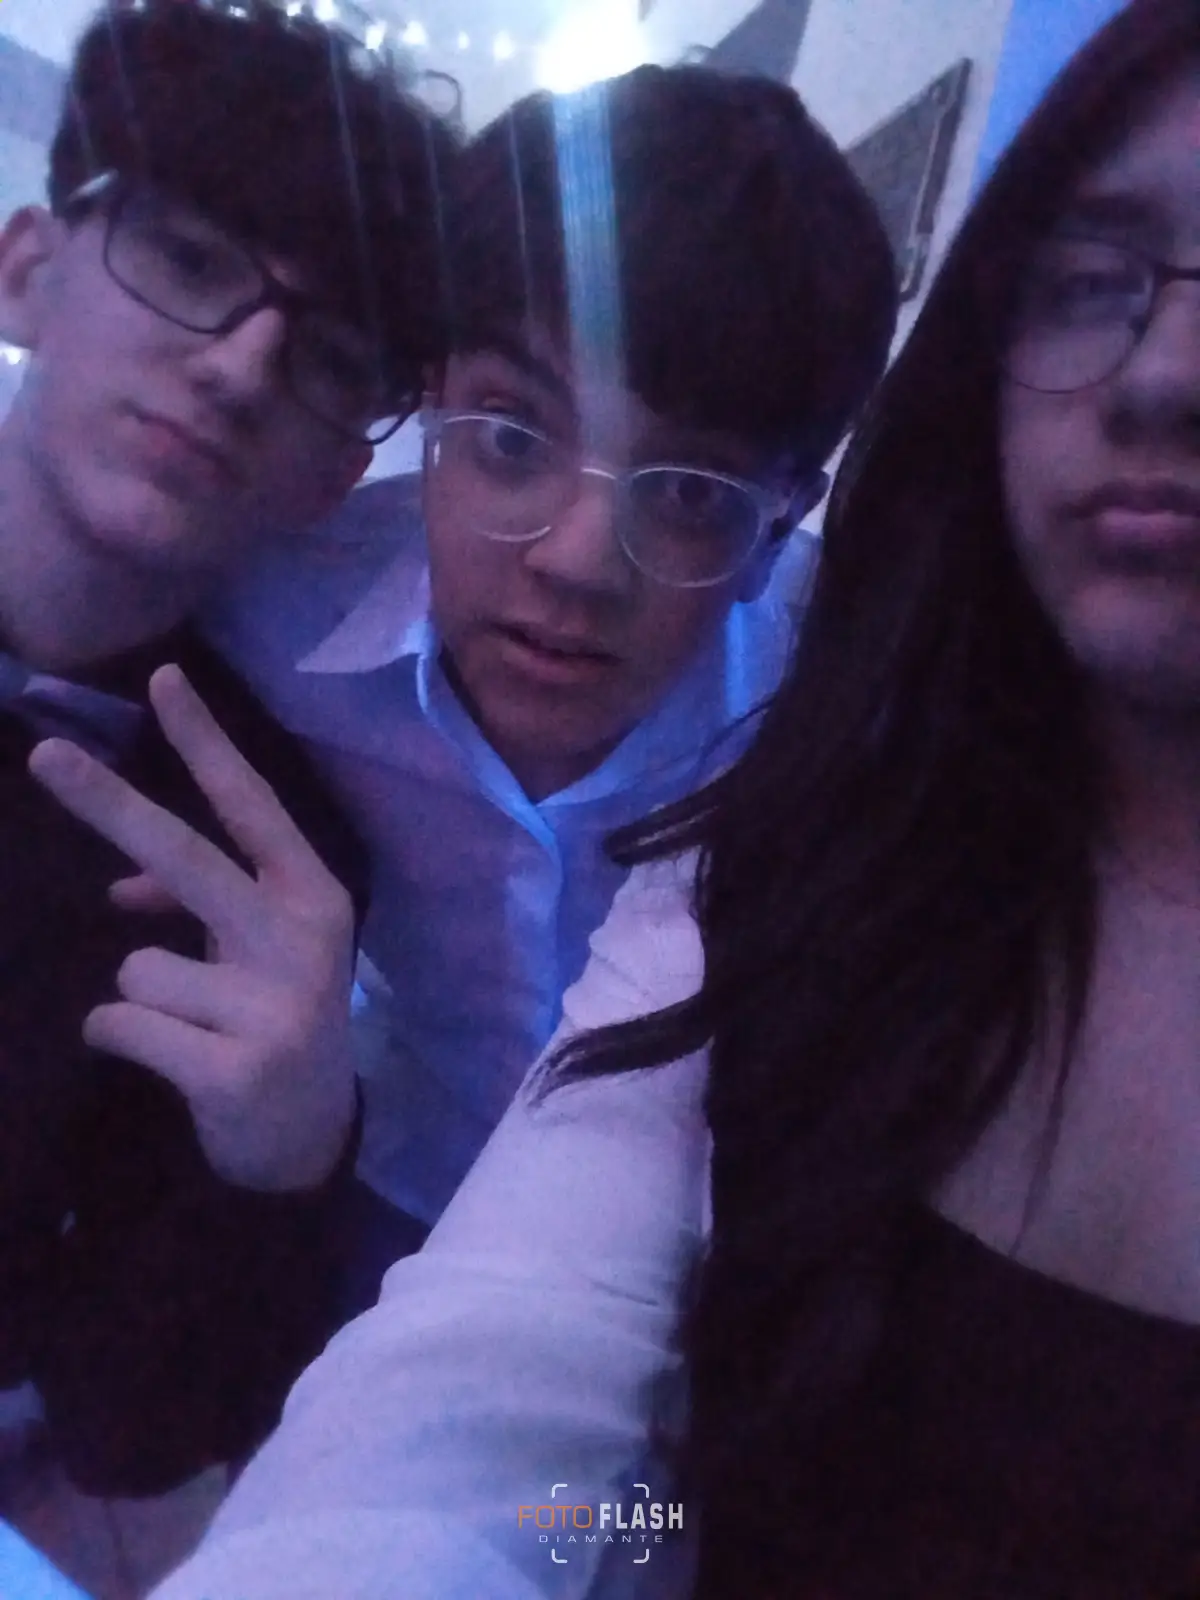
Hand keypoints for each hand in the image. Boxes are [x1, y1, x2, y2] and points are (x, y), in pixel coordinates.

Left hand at [28, 665, 356, 1192]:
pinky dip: (121, 1038)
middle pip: (188, 857)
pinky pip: (123, 1023)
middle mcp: (304, 938)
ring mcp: (276, 1005)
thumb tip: (117, 890)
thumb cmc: (272, 1020)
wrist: (309, 1140)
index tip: (163, 678)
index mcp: (313, 896)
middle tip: (44, 754)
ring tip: (191, 1030)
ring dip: (140, 994)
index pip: (252, 808)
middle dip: (109, 805)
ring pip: (138, 963)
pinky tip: (172, 1062)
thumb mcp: (252, 953)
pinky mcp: (237, 1067)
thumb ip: (199, 908)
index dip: (206, 743)